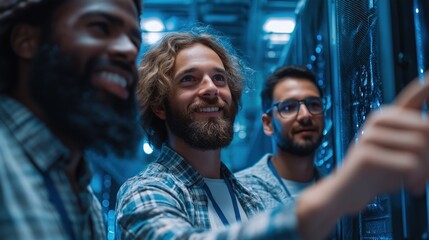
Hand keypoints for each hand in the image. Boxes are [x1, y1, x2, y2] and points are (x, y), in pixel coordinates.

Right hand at [297, 73, 428, 239]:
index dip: (425, 86)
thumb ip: (420, 141)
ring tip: (417, 183)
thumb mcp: (402, 155)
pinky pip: (410, 163)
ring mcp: (369, 135)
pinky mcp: (366, 154)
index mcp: (387, 118)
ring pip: (420, 146)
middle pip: (426, 127)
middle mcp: (377, 120)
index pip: (413, 97)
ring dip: (425, 171)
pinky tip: (409, 187)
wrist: (346, 192)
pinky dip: (416, 179)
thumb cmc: (379, 173)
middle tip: (425, 177)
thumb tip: (428, 129)